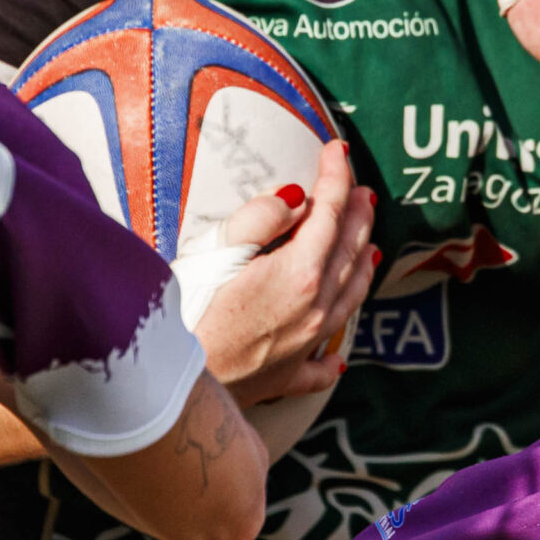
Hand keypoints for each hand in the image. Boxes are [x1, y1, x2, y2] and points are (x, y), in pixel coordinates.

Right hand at [191, 140, 375, 407]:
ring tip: (369, 246)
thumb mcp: (217, 249)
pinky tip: (335, 358)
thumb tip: (295, 199)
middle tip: (362, 190)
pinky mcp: (284, 378)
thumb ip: (260, 218)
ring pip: (348, 299)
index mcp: (300, 273)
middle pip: (348, 252)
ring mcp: (303, 346)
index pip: (329, 213)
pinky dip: (332, 355)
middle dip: (358, 215)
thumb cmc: (184, 316)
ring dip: (361, 266)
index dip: (336, 176)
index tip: (338, 150)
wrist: (170, 389)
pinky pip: (320, 365)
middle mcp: (314, 309)